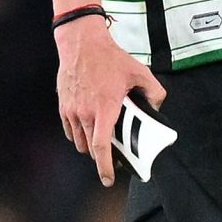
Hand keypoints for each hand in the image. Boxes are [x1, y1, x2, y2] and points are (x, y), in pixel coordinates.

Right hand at [55, 16, 164, 184]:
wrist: (81, 43)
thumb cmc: (108, 57)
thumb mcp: (139, 72)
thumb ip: (154, 92)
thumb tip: (157, 107)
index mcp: (104, 108)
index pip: (101, 146)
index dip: (104, 166)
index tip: (108, 179)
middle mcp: (85, 112)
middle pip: (91, 148)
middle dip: (103, 155)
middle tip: (115, 151)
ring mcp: (71, 110)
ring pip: (79, 141)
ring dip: (90, 145)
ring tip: (103, 135)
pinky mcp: (64, 106)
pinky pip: (71, 130)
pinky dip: (79, 134)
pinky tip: (90, 125)